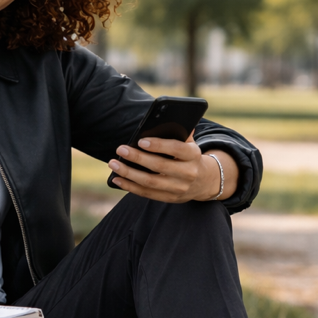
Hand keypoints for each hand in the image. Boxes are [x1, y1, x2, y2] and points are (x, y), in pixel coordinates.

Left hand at [107, 135, 226, 202]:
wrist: (204, 181)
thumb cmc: (189, 157)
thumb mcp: (189, 144)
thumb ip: (178, 132)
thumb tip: (162, 119)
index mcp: (193, 156)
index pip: (176, 149)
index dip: (158, 145)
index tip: (140, 141)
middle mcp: (188, 173)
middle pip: (159, 166)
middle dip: (138, 157)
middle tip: (121, 149)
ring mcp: (179, 188)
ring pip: (150, 182)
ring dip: (129, 174)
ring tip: (114, 164)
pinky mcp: (169, 198)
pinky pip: (147, 193)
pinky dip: (130, 187)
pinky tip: (117, 179)